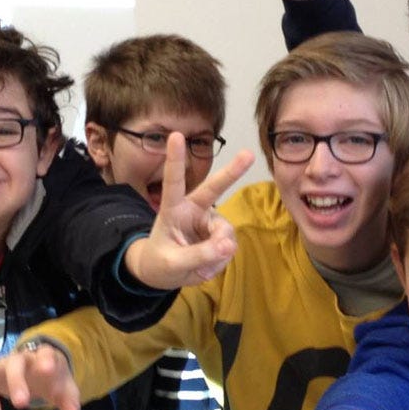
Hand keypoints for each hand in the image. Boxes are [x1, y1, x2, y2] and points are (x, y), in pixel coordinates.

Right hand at [0, 342, 80, 409]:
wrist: (36, 370)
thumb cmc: (51, 378)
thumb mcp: (65, 389)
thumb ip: (70, 402)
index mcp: (41, 356)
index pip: (45, 352)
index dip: (45, 359)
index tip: (47, 369)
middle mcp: (17, 358)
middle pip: (13, 363)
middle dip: (16, 381)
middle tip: (21, 404)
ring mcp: (0, 368)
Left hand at [123, 133, 252, 289]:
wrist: (163, 274)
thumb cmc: (159, 262)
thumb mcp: (172, 264)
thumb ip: (198, 254)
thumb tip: (228, 246)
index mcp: (173, 209)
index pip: (173, 182)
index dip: (175, 159)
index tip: (176, 135)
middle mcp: (193, 209)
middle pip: (214, 188)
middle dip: (232, 171)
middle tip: (249, 154)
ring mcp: (208, 221)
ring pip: (225, 233)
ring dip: (218, 252)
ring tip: (201, 266)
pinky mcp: (219, 235)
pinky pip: (228, 247)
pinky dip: (219, 261)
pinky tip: (206, 266)